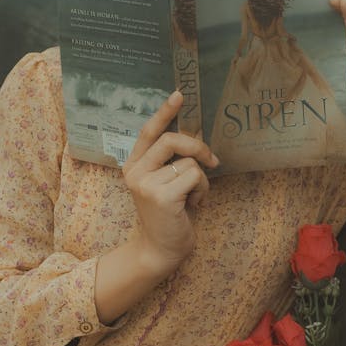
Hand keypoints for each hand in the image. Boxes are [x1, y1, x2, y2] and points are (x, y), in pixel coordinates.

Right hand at [122, 91, 218, 276]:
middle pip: (172, 139)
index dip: (164, 112)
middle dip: (197, 146)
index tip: (180, 95)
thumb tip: (195, 137)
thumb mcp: (163, 183)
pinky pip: (195, 177)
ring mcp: (146, 184)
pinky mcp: (161, 196)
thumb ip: (170, 161)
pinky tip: (193, 206)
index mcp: (133, 165)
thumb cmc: (168, 215)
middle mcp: (135, 172)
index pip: (148, 131)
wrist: (160, 250)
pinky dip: (202, 191)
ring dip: (201, 179)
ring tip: (193, 197)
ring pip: (189, 162)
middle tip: (212, 161)